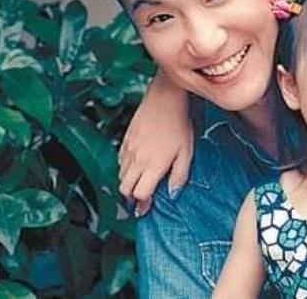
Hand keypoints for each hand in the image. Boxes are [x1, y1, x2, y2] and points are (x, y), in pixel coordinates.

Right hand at [118, 71, 192, 215]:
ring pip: (120, 175)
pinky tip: (137, 163)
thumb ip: (179, 175)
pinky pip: (119, 160)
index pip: (140, 194)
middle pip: (125, 189)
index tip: (146, 208)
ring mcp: (129, 149)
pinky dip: (125, 167)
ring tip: (141, 180)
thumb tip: (172, 194)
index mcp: (153, 165)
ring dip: (129, 182)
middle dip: (132, 196)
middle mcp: (137, 160)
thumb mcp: (186, 151)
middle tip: (142, 196)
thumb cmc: (178, 123)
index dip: (143, 203)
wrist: (165, 98)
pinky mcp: (125, 139)